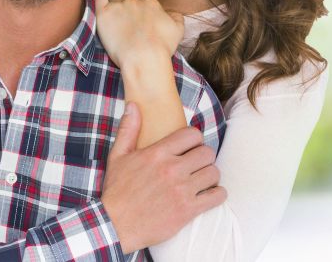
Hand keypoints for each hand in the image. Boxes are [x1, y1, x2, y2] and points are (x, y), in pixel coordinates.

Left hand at [94, 0, 183, 67]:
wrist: (144, 58)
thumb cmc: (162, 47)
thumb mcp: (178, 31)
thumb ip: (176, 17)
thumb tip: (171, 14)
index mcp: (152, 3)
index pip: (146, 4)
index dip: (144, 15)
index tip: (142, 27)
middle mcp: (136, 1)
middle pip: (130, 3)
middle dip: (130, 12)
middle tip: (129, 29)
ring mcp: (119, 6)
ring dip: (115, 7)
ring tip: (115, 21)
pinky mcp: (104, 13)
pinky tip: (101, 3)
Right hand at [102, 102, 225, 251]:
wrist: (114, 225)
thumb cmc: (116, 191)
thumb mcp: (118, 157)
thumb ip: (128, 129)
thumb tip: (133, 105)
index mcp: (158, 154)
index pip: (193, 135)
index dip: (194, 139)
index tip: (190, 147)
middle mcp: (172, 169)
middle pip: (207, 152)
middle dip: (204, 157)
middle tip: (196, 164)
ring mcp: (181, 190)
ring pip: (214, 173)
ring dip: (210, 175)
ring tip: (202, 179)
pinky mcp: (187, 210)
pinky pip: (217, 196)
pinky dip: (217, 194)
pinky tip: (208, 195)